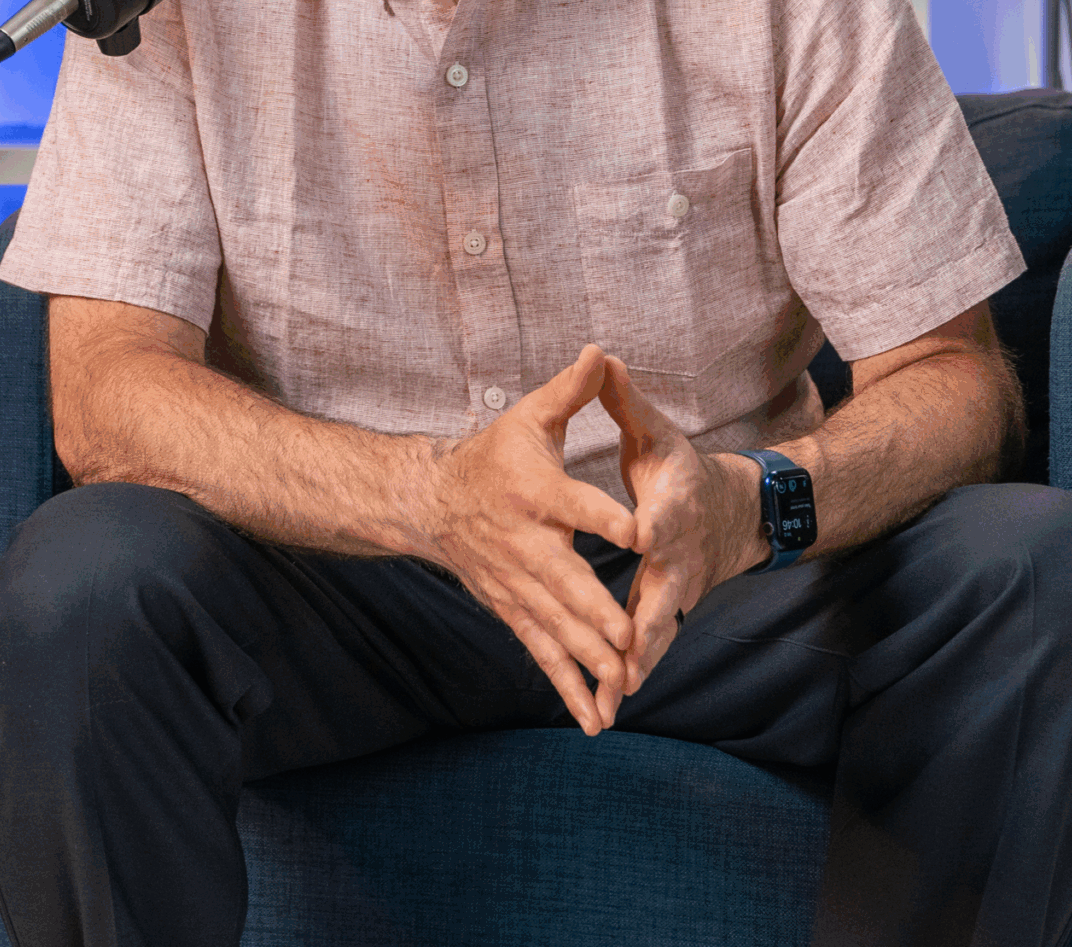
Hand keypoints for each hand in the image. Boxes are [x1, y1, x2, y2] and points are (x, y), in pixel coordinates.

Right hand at [414, 345, 639, 734]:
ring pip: (555, 625)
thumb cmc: (494, 455)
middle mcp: (525, 544)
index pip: (574, 503)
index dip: (605, 516)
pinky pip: (543, 652)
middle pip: (564, 581)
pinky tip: (595, 719)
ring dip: (586, 657)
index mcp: (535, 492)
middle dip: (596, 612)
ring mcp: (517, 584)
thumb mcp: (531, 416)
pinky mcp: (514, 610)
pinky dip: (567, 686)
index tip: (639, 530)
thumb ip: (572, 390)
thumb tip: (603, 350)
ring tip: (620, 685)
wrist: (432, 502)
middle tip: (630, 638)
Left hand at [595, 355, 766, 723]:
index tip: (639, 534)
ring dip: (637, 663)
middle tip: (627, 648)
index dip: (652, 522)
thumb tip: (602, 356)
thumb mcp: (657, 433)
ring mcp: (676, 589)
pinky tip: (605, 709)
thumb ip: (625, 402)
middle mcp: (677, 554)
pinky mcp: (668, 612)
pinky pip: (648, 649)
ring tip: (614, 697)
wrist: (732, 513)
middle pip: (664, 589)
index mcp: (671, 506)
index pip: (662, 515)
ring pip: (656, 631)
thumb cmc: (682, 469)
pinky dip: (631, 675)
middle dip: (647, 619)